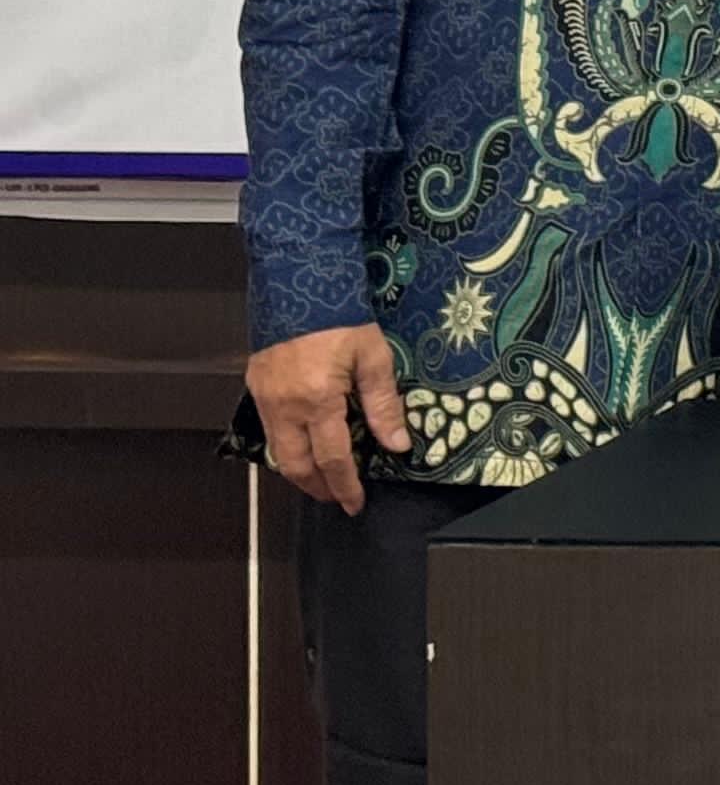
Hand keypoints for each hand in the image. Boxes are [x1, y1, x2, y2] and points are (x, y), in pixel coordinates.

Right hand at [248, 323, 408, 511]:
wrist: (300, 281)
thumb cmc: (342, 316)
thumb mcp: (375, 358)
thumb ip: (383, 405)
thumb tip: (397, 445)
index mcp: (317, 401)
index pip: (332, 458)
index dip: (345, 485)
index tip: (355, 503)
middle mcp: (284, 406)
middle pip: (295, 465)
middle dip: (316, 487)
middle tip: (336, 497)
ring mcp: (265, 397)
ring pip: (277, 451)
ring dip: (298, 470)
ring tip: (322, 479)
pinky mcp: (255, 386)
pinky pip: (269, 429)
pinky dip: (286, 446)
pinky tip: (303, 445)